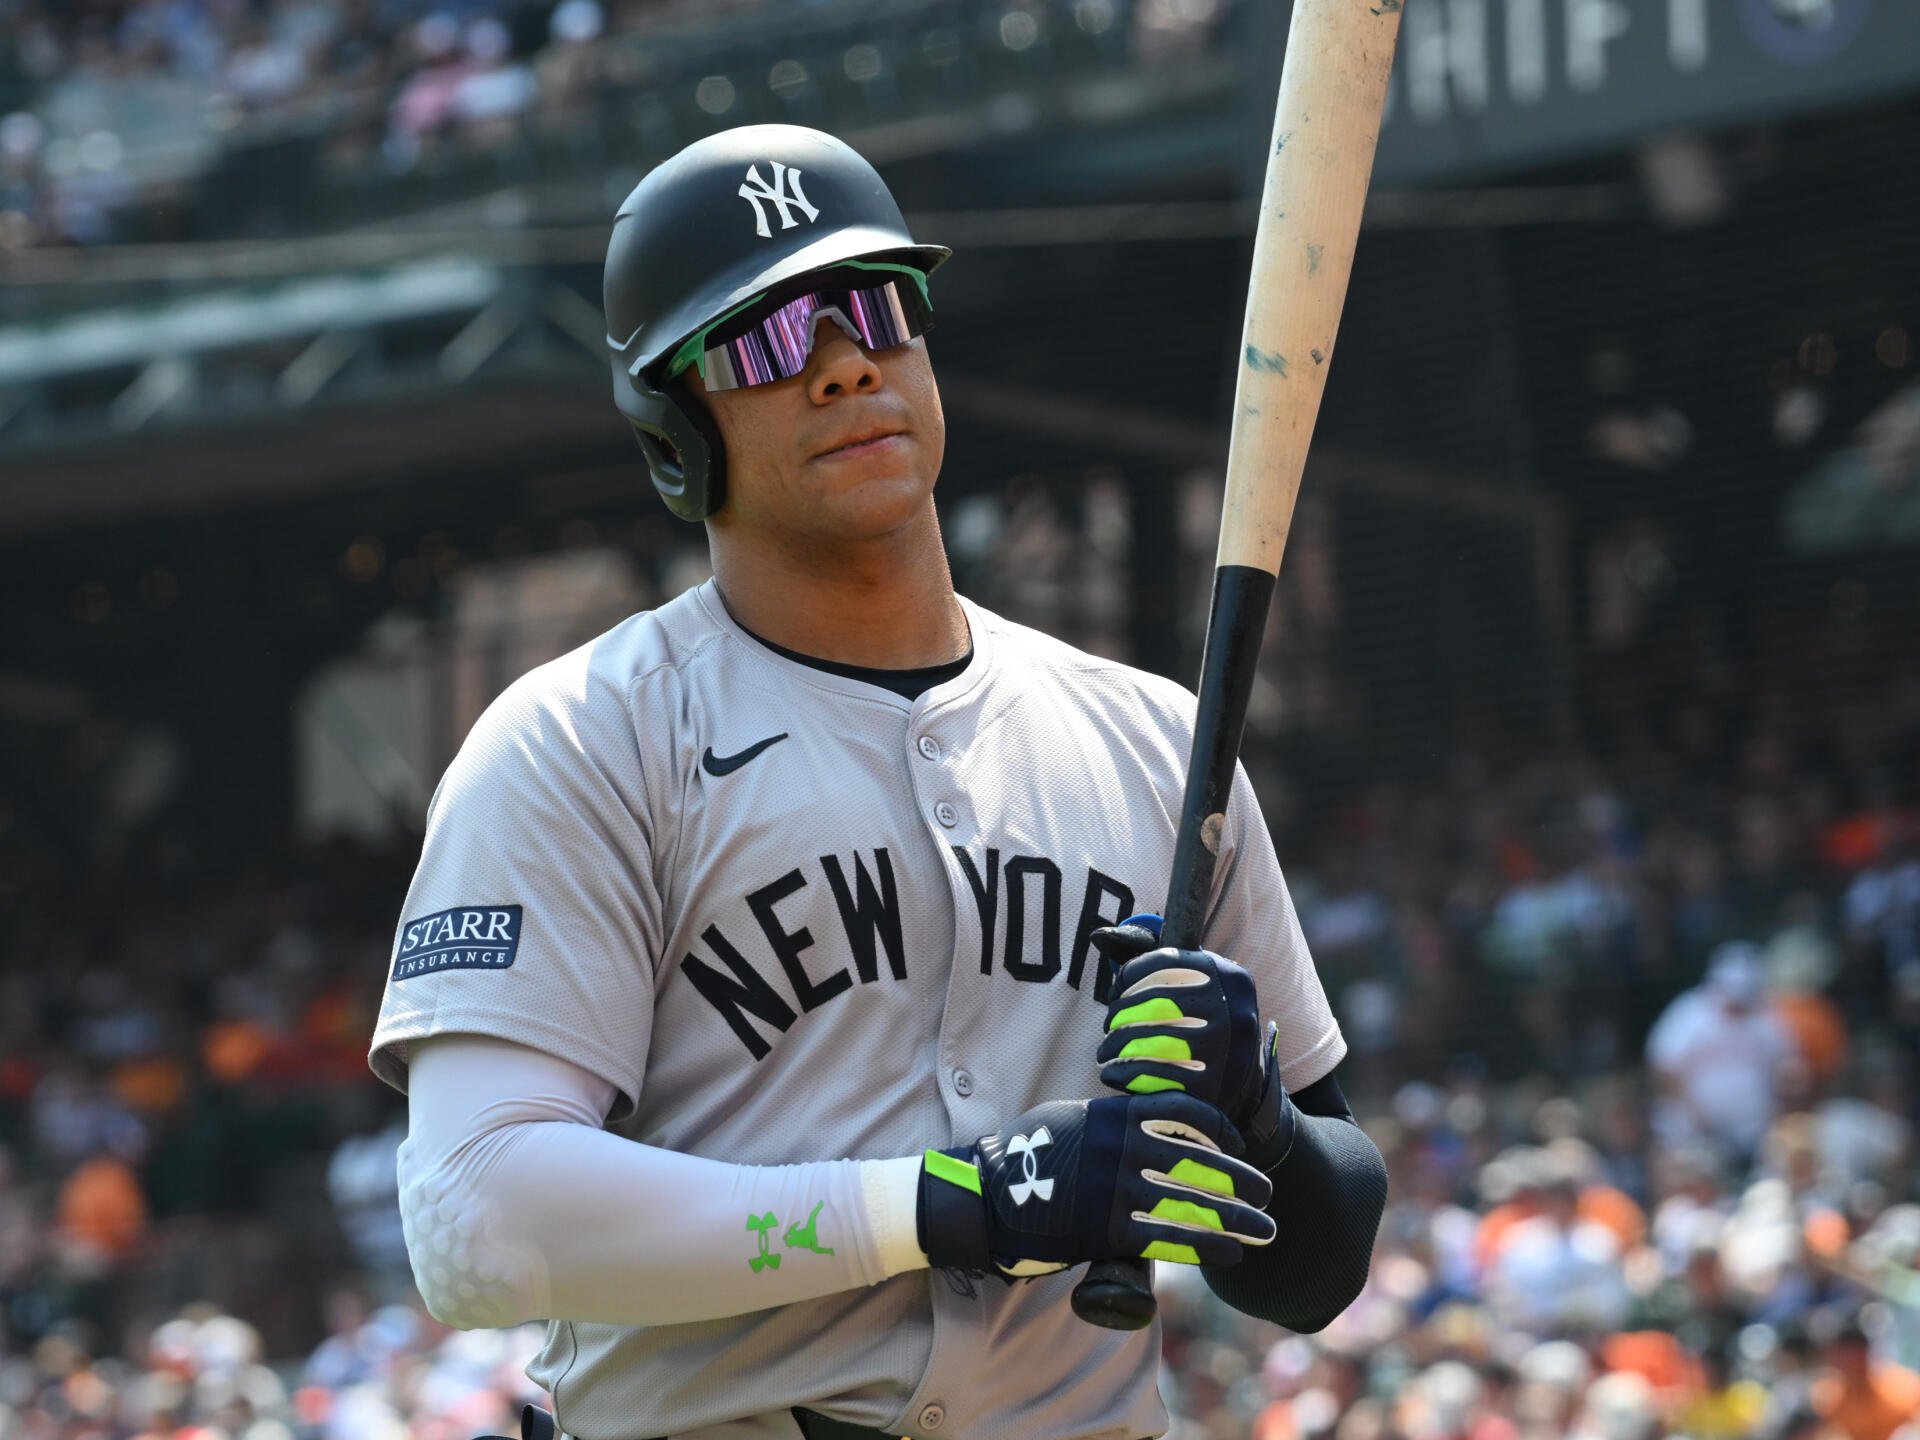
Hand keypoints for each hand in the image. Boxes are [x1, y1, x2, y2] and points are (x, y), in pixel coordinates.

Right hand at [917, 1091, 1275, 1279]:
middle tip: (1266, 1195)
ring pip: (1193, 1202)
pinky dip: (1205, 1247)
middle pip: (1201, 1160)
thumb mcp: (1069, 1118)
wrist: (983, 1195)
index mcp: (1114, 1112)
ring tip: (1263, 1230)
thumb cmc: (1024, 1155)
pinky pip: (1168, 1238)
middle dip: (1241, 1180)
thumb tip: (1143, 1123)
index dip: (1222, 1130)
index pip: (1186, 1112)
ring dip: (1235, 1219)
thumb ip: (1110, 1120)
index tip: (1240, 1147)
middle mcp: (1122, 1146)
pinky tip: (1229, 1255)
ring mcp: (1115, 1188)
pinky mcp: (1106, 1230)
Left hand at [1091, 915, 1293, 1172]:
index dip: (1132, 974)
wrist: (1239, 1080)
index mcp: (1230, 977)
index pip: (1168, 961)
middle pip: (1156, 1003)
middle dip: (1121, 1015)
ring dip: (1117, 1046)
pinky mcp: (1210, 1087)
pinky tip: (1112, 1073)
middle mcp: (1234, 1011)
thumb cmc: (1202, 1022)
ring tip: (1105, 1052)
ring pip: (1151, 1040)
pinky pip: (1153, 1076)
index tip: (1118, 991)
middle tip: (1109, 1028)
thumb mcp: (1195, 985)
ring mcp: (1225, 1051)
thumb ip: (1154, 962)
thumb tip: (1099, 937)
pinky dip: (1124, 1074)